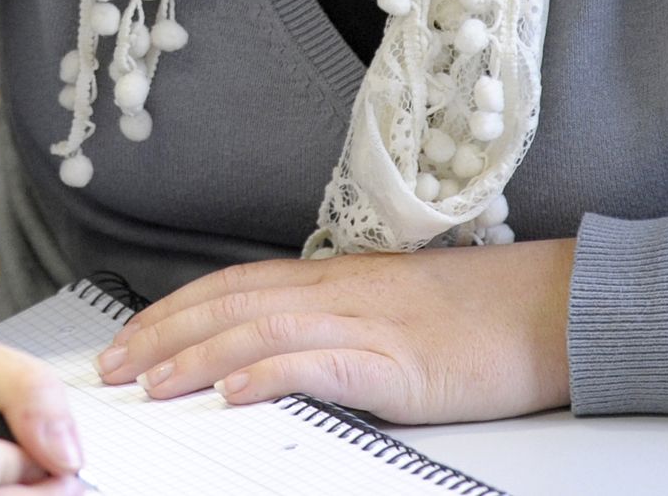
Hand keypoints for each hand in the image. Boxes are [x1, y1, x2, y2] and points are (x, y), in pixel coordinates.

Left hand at [94, 241, 574, 425]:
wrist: (555, 307)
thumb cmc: (485, 315)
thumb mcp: (396, 311)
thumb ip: (339, 324)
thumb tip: (284, 351)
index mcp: (337, 278)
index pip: (232, 284)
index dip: (174, 307)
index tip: (128, 335)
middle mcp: (340, 290)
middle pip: (229, 302)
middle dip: (162, 332)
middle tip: (112, 365)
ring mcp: (366, 322)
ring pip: (258, 327)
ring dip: (195, 355)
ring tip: (151, 382)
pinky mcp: (396, 361)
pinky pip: (317, 362)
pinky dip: (267, 372)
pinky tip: (232, 391)